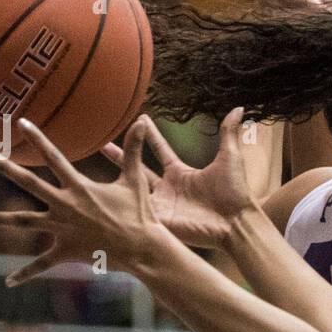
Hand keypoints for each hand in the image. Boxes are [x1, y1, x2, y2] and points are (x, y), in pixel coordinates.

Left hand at [0, 119, 162, 283]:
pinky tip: (8, 282)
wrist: (142, 249)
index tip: (20, 123)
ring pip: (22, 222)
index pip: (54, 157)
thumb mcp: (135, 180)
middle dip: (6, 167)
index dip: (37, 138)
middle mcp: (64, 205)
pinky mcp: (65, 251)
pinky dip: (25, 273)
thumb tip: (143, 122)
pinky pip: (41, 264)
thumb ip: (133, 150)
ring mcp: (61, 229)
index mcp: (79, 187)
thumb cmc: (140, 215)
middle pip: (28, 183)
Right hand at [98, 109, 254, 250]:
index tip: (139, 119)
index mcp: (180, 173)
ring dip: (112, 182)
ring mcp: (161, 206)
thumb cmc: (235, 193)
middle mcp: (167, 189)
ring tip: (92, 172)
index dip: (149, 136)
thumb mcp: (230, 157)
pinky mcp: (159, 222)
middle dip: (119, 156)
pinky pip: (135, 213)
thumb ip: (229, 133)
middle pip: (137, 169)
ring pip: (130, 191)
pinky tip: (99, 202)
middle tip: (100, 143)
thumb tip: (239, 109)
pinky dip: (119, 208)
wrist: (236, 223)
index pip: (160, 150)